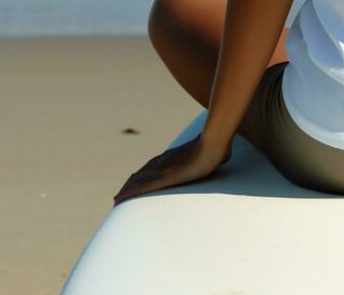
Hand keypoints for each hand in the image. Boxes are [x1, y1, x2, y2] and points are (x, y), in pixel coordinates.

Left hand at [112, 134, 232, 206]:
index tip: (135, 181)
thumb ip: (216, 154)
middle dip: (130, 185)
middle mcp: (165, 161)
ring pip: (137, 182)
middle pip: (142, 174)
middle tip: (120, 196)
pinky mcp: (164, 177)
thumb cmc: (219, 145)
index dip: (143, 175)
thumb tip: (228, 153)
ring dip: (126, 191)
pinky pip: (141, 188)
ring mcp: (163, 169)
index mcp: (174, 156)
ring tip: (116, 201)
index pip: (153, 166)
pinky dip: (128, 194)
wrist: (215, 141)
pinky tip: (119, 201)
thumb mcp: (215, 151)